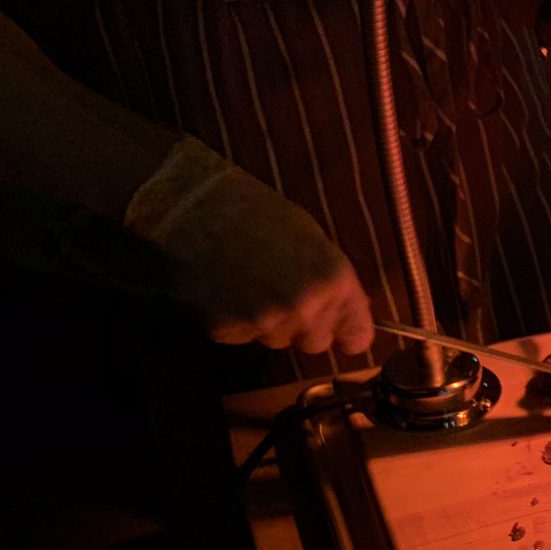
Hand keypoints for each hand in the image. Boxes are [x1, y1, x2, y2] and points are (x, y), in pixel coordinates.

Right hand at [125, 138, 374, 355]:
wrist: (192, 206)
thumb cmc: (257, 211)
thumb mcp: (312, 239)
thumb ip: (332, 282)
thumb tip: (346, 309)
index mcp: (333, 281)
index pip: (358, 337)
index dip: (349, 334)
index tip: (344, 332)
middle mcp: (304, 309)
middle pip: (316, 343)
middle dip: (305, 326)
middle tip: (284, 296)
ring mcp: (264, 323)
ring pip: (277, 340)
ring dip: (269, 322)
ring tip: (249, 284)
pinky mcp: (227, 331)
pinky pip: (242, 337)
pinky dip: (235, 320)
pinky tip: (224, 289)